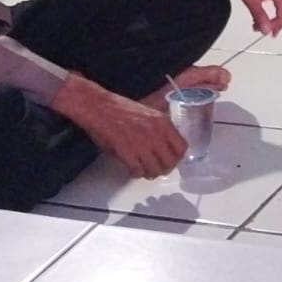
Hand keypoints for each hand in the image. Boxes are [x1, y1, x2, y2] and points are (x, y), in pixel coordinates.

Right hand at [51, 73, 185, 178]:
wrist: (98, 107)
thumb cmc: (120, 110)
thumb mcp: (149, 114)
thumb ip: (160, 129)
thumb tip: (167, 147)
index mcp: (163, 122)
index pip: (182, 148)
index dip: (176, 158)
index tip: (170, 161)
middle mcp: (156, 133)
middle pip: (170, 162)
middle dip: (163, 169)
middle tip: (155, 169)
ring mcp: (142, 143)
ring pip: (155, 170)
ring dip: (149, 173)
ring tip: (143, 170)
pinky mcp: (127, 151)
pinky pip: (138, 171)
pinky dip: (136, 173)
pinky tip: (132, 169)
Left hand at [222, 0, 281, 36]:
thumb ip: (260, 16)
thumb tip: (267, 31)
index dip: (274, 28)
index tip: (262, 31)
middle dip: (273, 25)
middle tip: (258, 29)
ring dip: (272, 20)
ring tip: (256, 23)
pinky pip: (279, 5)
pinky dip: (271, 13)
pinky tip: (259, 15)